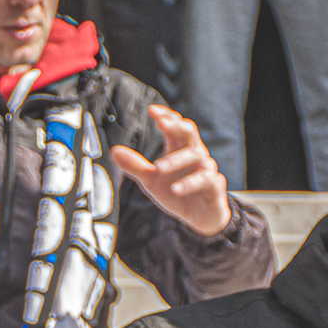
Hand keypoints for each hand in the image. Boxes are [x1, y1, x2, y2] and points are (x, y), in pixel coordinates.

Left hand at [111, 105, 231, 236]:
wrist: (200, 217)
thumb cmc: (176, 192)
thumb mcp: (151, 181)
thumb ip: (136, 166)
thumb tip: (114, 151)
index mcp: (179, 148)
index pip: (174, 126)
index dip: (165, 117)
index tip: (151, 110)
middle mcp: (195, 154)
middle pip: (189, 131)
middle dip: (175, 125)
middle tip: (161, 124)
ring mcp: (206, 168)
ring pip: (196, 155)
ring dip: (176, 160)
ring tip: (159, 167)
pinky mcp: (214, 185)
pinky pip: (205, 179)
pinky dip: (190, 183)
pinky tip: (176, 189)